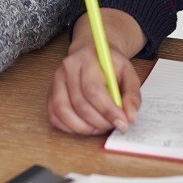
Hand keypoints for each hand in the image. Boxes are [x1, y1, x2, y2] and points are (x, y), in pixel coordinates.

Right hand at [47, 11, 145, 135]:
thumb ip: (132, 95)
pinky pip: (54, 115)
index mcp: (88, 59)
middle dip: (99, 122)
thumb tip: (129, 117)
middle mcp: (68, 68)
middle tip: (113, 125)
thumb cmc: (110, 65)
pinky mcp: (50, 91)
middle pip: (79, 103)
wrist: (91, 54)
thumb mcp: (128, 73)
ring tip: (100, 127)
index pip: (93, 90)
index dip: (108, 110)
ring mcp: (56, 80)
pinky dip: (69, 127)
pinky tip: (85, 126)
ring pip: (63, 111)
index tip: (122, 123)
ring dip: (84, 128)